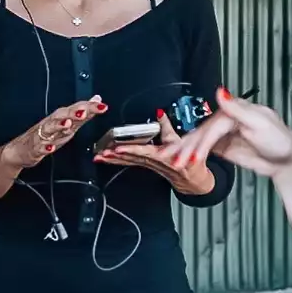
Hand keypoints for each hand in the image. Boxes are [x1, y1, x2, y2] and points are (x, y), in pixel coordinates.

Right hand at [2, 94, 108, 167]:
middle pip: (64, 115)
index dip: (90, 107)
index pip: (77, 109)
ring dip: (59, 125)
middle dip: (74, 112)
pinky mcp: (35, 148)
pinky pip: (40, 147)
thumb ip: (83, 112)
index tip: (102, 105)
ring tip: (68, 124)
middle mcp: (53, 123)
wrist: (21, 150)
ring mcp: (43, 135)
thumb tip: (97, 99)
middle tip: (85, 110)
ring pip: (51, 128)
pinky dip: (45, 147)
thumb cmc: (47, 135)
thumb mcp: (69, 123)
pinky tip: (50, 148)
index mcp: (62, 118)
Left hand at [93, 110, 214, 195]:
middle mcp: (152, 162)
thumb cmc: (189, 160)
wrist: (192, 180)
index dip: (130, 150)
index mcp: (160, 155)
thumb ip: (167, 126)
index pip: (143, 152)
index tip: (118, 148)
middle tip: (101, 153)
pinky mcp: (145, 166)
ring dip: (112, 160)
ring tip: (99, 156)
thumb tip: (159, 112)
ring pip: (127, 162)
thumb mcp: (180, 141)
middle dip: (114, 157)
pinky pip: (128, 164)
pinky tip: (106, 159)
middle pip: (130, 158)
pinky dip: (116, 161)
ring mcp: (147, 165)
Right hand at [160, 87, 291, 178]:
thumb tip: (220, 91)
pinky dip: (189, 153)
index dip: (201, 142)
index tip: (192, 156)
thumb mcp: (261, 122)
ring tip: (168, 159)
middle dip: (186, 148)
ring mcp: (221, 134)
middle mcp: (224, 121)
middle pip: (200, 134)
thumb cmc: (279, 139)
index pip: (211, 128)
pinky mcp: (221, 146)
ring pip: (197, 141)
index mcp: (232, 112)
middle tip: (173, 159)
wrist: (286, 161)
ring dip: (182, 150)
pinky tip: (178, 157)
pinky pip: (201, 149)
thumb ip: (237, 109)